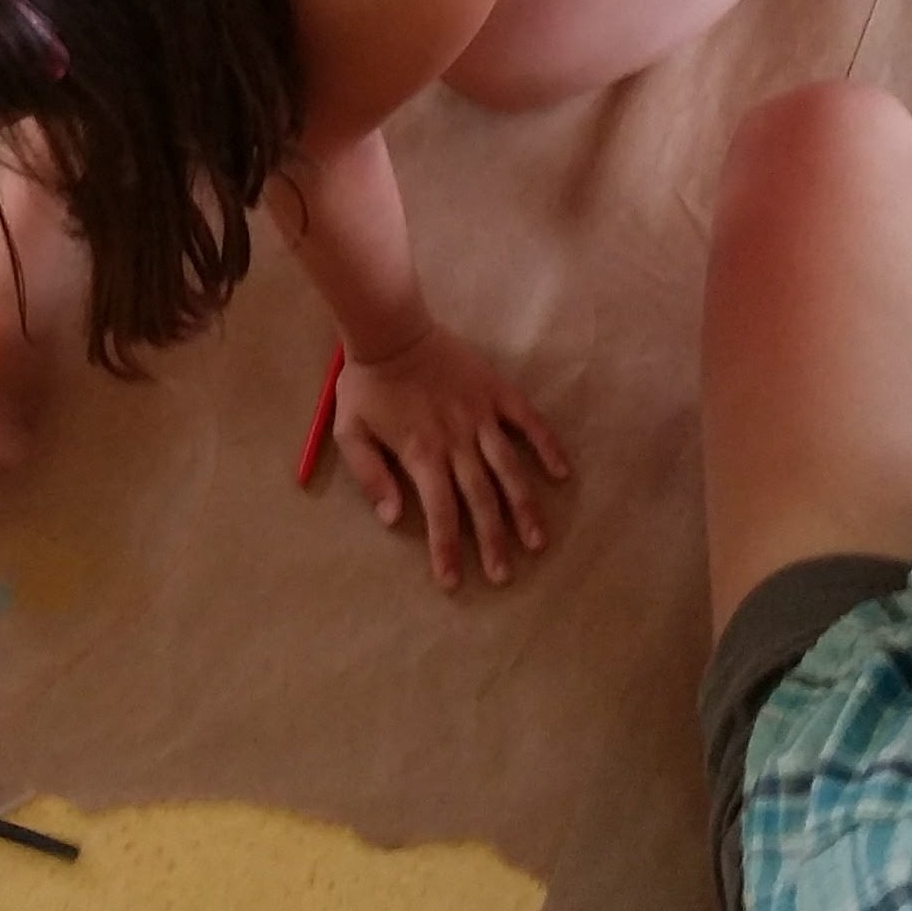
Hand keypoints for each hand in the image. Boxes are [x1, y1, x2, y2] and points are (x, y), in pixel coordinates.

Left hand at [332, 325, 569, 591]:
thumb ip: (370, 476)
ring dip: (524, 507)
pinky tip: (562, 474)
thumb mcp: (350, 432)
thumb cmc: (368, 384)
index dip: (446, 549)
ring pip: (509, 469)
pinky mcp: (497, 393)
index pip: (440, 512)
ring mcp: (481, 416)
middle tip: (503, 575)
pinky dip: (547, 447)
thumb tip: (394, 518)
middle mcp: (457, 441)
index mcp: (422, 453)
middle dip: (493, 542)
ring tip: (537, 541)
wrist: (391, 329)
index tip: (453, 582)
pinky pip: (529, 422)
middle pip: (480, 500)